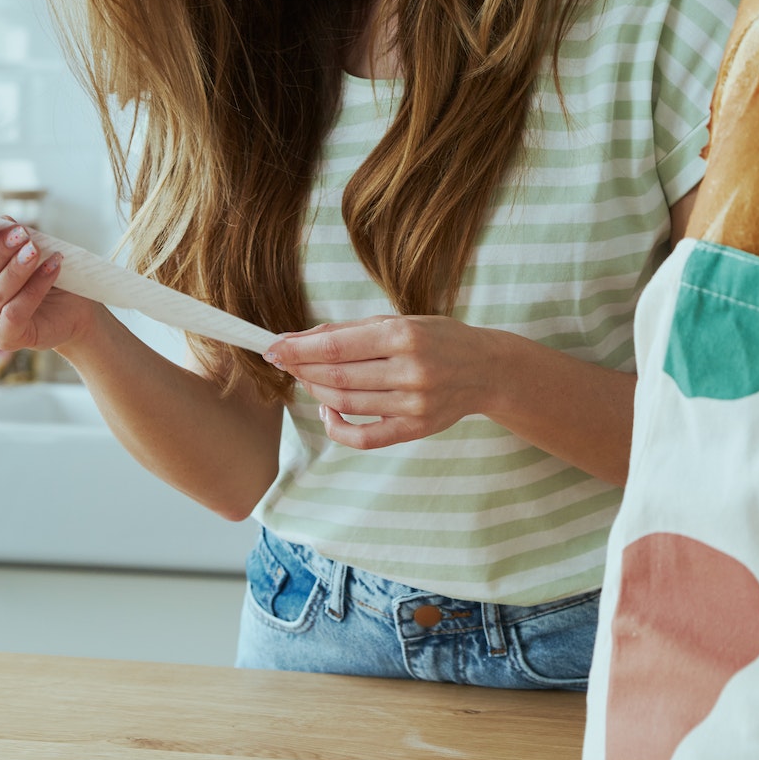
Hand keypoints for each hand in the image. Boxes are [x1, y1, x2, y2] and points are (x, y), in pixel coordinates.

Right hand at [0, 218, 100, 355]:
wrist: (66, 306)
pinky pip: (16, 311)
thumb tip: (2, 223)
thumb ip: (4, 236)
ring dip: (16, 269)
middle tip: (19, 234)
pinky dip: (35, 286)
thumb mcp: (16, 250)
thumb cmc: (32, 275)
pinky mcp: (5, 339)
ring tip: (34, 249)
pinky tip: (51, 267)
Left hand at [263, 315, 517, 450]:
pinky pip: (364, 437)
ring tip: (306, 379)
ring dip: (316, 392)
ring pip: (346, 404)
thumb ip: (352, 331)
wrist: (486, 369)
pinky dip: (337, 427)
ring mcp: (414, 404)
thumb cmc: (439, 338)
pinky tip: (327, 410)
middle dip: (301, 369)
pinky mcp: (415, 429)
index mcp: (405, 336)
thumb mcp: (399, 321)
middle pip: (336, 377)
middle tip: (283, 361)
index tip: (272, 347)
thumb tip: (301, 339)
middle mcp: (411, 371)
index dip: (299, 349)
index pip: (337, 346)